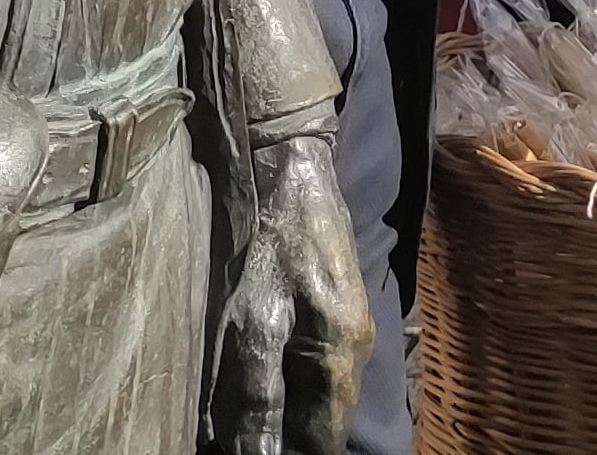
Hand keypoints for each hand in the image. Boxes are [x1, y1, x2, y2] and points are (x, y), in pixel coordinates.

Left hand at [207, 130, 372, 454]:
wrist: (293, 170)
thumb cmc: (270, 239)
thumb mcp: (255, 315)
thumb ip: (258, 387)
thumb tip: (254, 450)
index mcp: (339, 354)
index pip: (322, 437)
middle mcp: (354, 350)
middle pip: (327, 422)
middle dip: (292, 442)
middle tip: (241, 447)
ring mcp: (352, 330)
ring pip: (325, 398)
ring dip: (294, 421)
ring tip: (250, 432)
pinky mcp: (340, 312)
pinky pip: (321, 371)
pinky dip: (296, 391)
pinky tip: (270, 394)